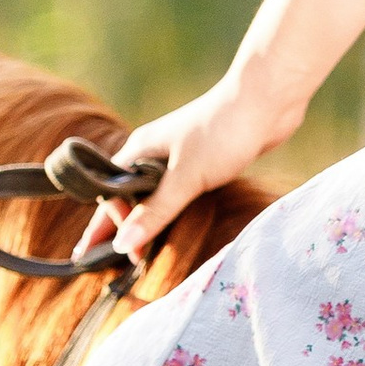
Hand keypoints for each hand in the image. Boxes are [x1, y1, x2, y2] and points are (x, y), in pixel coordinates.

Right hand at [94, 67, 304, 263]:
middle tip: (124, 264)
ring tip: (140, 254)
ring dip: (146, 222)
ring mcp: (176, 157)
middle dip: (122, 228)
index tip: (98, 257)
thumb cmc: (222, 132)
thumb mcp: (185, 177)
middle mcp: (151, 153)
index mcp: (139, 150)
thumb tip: (122, 245)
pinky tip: (172, 229)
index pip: (108, 194)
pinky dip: (169, 213)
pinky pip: (175, 193)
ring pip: (151, 196)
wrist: (266, 101)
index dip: (104, 226)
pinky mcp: (199, 163)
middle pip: (127, 196)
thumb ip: (155, 211)